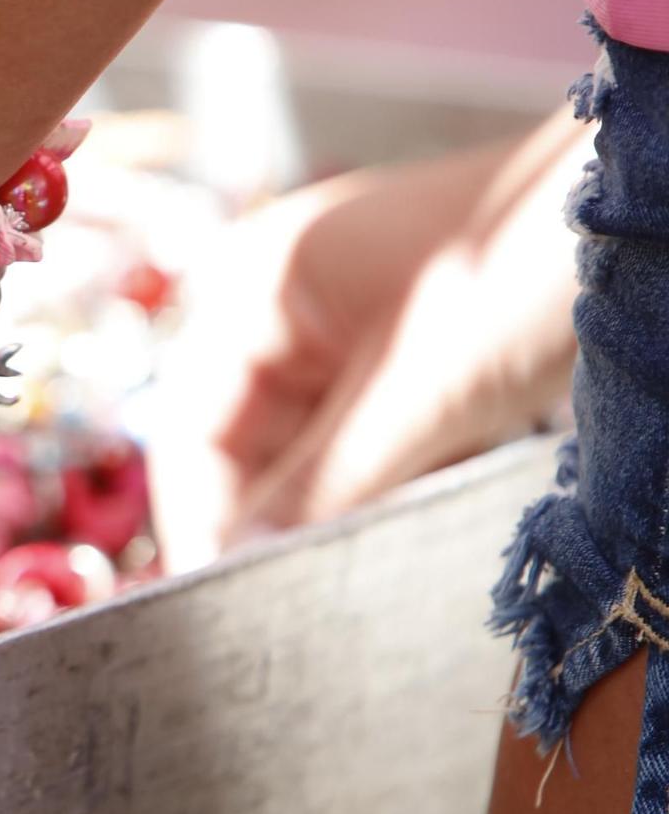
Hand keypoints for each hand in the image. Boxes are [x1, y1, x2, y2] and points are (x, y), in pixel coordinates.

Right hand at [150, 111, 585, 571]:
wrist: (654, 205)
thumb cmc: (530, 261)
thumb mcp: (418, 392)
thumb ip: (320, 486)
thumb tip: (237, 569)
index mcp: (253, 287)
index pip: (190, 432)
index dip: (201, 523)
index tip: (224, 608)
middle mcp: (282, 305)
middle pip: (245, 446)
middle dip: (279, 519)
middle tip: (304, 604)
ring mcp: (345, 328)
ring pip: (312, 452)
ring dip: (342, 507)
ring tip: (370, 561)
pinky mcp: (406, 355)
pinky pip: (370, 441)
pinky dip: (394, 483)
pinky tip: (426, 510)